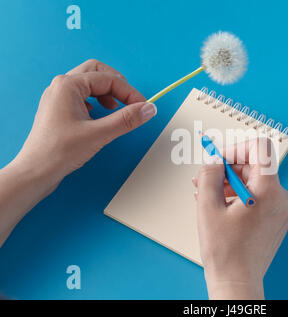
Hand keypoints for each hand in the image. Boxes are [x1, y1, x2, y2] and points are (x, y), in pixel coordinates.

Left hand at [0, 59, 155, 245]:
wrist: (36, 172)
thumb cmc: (60, 151)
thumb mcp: (99, 134)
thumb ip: (127, 119)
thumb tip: (149, 109)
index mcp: (68, 85)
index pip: (109, 79)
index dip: (130, 92)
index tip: (144, 107)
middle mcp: (61, 86)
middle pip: (96, 72)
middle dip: (117, 85)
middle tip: (131, 102)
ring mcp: (58, 97)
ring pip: (89, 83)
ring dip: (107, 93)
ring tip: (116, 109)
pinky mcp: (59, 109)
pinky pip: (82, 96)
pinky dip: (97, 101)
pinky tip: (100, 116)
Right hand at [193, 138, 287, 298]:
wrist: (237, 282)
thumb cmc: (226, 252)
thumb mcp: (208, 207)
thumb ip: (209, 176)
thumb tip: (213, 161)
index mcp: (269, 191)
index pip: (260, 148)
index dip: (237, 149)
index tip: (220, 160)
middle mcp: (281, 197)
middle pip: (254, 166)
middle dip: (227, 169)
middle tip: (204, 178)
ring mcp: (281, 209)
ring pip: (254, 181)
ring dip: (229, 183)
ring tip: (207, 195)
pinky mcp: (276, 218)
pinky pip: (258, 196)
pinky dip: (239, 195)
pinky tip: (220, 206)